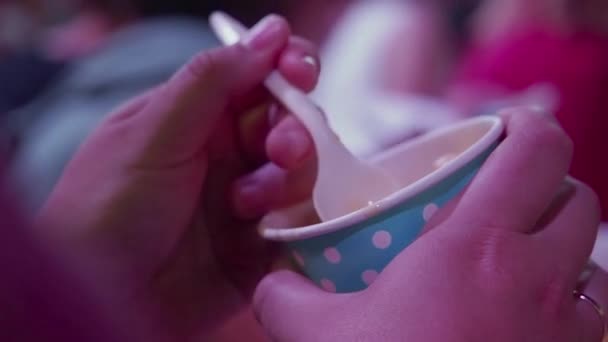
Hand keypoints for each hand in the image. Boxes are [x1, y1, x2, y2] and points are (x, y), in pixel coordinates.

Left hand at [38, 15, 316, 339]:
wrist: (102, 302)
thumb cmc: (107, 209)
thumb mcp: (151, 134)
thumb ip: (211, 81)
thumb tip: (270, 31)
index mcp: (196, 117)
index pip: (256, 78)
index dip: (286, 68)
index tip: (300, 72)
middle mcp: (226, 154)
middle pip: (290, 123)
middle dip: (295, 131)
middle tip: (281, 150)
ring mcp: (247, 199)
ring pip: (302, 172)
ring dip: (286, 182)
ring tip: (246, 205)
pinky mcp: (262, 243)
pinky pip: (302, 221)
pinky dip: (294, 222)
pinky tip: (263, 233)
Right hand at [253, 109, 607, 341]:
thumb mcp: (317, 336)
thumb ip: (286, 297)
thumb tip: (271, 283)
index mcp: (479, 247)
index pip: (536, 149)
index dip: (525, 125)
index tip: (501, 130)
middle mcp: (541, 278)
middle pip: (576, 197)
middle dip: (544, 187)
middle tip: (501, 200)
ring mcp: (569, 328)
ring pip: (594, 259)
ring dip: (563, 247)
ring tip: (518, 262)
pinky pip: (593, 316)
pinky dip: (569, 303)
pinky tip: (525, 320)